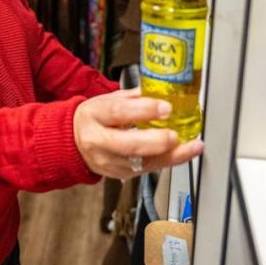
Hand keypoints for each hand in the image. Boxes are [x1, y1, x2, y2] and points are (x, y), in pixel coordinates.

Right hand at [73, 88, 203, 178]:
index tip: (166, 107)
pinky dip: (166, 162)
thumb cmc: (95, 118)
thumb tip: (163, 89)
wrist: (74, 142)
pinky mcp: (119, 174)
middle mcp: (98, 141)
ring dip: (169, 156)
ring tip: (191, 147)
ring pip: (140, 163)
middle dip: (156, 141)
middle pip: (128, 145)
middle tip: (176, 135)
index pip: (118, 113)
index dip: (144, 111)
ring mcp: (108, 161)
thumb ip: (135, 97)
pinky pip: (146, 171)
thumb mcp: (108, 100)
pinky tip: (182, 154)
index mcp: (94, 115)